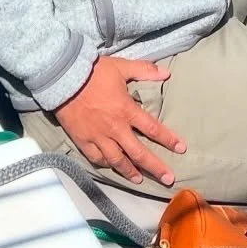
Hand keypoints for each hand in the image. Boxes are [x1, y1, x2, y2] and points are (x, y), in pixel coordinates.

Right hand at [54, 55, 184, 186]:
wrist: (65, 79)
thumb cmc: (95, 72)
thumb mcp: (122, 67)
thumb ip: (145, 70)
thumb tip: (167, 73)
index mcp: (127, 111)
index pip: (152, 129)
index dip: (168, 139)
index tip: (181, 149)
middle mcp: (115, 129)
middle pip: (139, 153)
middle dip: (155, 167)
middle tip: (168, 179)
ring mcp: (99, 138)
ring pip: (118, 161)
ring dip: (131, 172)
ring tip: (141, 180)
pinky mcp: (83, 141)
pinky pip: (97, 159)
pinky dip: (106, 165)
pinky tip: (113, 168)